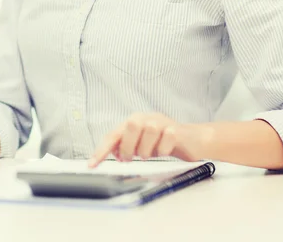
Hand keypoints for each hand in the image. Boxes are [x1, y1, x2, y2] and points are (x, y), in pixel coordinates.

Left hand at [88, 112, 208, 166]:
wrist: (190, 140)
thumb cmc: (162, 142)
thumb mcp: (141, 145)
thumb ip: (126, 146)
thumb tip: (114, 153)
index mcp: (135, 122)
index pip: (114, 134)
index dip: (102, 149)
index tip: (93, 164)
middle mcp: (147, 118)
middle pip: (131, 125)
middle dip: (129, 146)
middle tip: (131, 158)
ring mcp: (163, 122)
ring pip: (149, 130)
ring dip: (146, 149)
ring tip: (149, 155)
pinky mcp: (177, 130)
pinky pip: (167, 137)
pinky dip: (162, 149)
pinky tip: (163, 152)